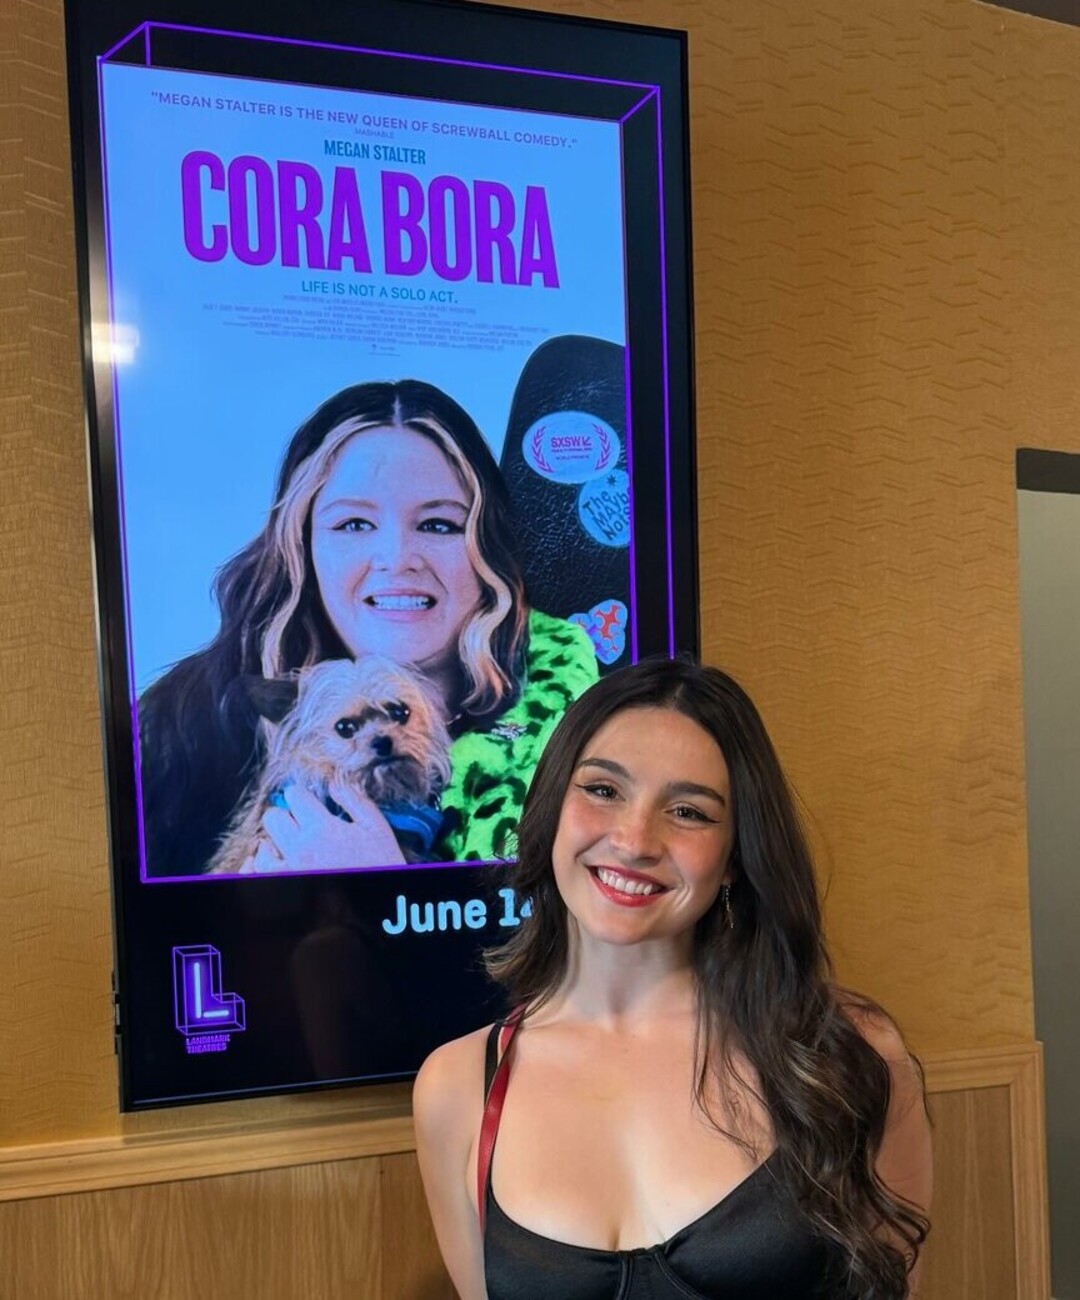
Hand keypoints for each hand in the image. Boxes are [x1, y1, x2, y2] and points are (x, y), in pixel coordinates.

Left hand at [246, 783, 405, 872]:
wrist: (377, 905)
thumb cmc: (380, 867)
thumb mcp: (376, 829)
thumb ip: (355, 801)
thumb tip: (334, 782)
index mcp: (322, 829)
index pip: (294, 796)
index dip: (301, 796)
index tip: (307, 803)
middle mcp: (300, 849)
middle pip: (273, 817)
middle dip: (286, 817)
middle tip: (298, 825)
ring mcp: (287, 872)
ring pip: (262, 847)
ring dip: (274, 844)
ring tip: (289, 849)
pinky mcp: (280, 887)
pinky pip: (254, 874)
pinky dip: (256, 867)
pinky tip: (267, 863)